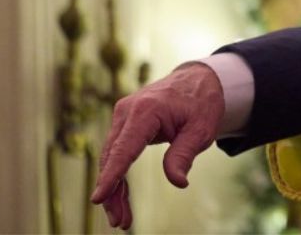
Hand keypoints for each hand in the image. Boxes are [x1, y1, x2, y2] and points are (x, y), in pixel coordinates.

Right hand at [90, 63, 225, 229]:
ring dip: (114, 189)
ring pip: (112, 158)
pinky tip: (121, 199)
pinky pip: (118, 153)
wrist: (199, 80)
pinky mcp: (125, 123)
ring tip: (121, 219)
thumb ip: (184, 154)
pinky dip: (118, 176)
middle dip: (113, 192)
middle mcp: (128, 111)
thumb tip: (178, 182)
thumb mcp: (201, 129)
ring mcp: (123, 116)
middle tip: (120, 222)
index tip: (98, 198)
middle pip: (113, 157)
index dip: (111, 175)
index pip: (124, 148)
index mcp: (146, 110)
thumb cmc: (202, 103)